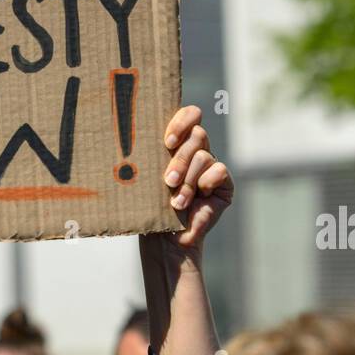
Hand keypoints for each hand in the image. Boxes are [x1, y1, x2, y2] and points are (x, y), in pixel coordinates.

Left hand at [159, 105, 233, 248]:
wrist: (166, 239)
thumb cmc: (151, 208)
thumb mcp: (147, 179)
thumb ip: (149, 157)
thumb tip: (130, 135)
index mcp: (178, 144)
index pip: (188, 116)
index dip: (181, 122)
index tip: (168, 141)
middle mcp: (197, 151)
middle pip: (197, 135)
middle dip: (180, 159)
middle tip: (168, 181)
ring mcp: (211, 166)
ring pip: (204, 156)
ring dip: (188, 180)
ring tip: (177, 202)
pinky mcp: (224, 182)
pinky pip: (219, 170)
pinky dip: (205, 183)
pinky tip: (198, 198)